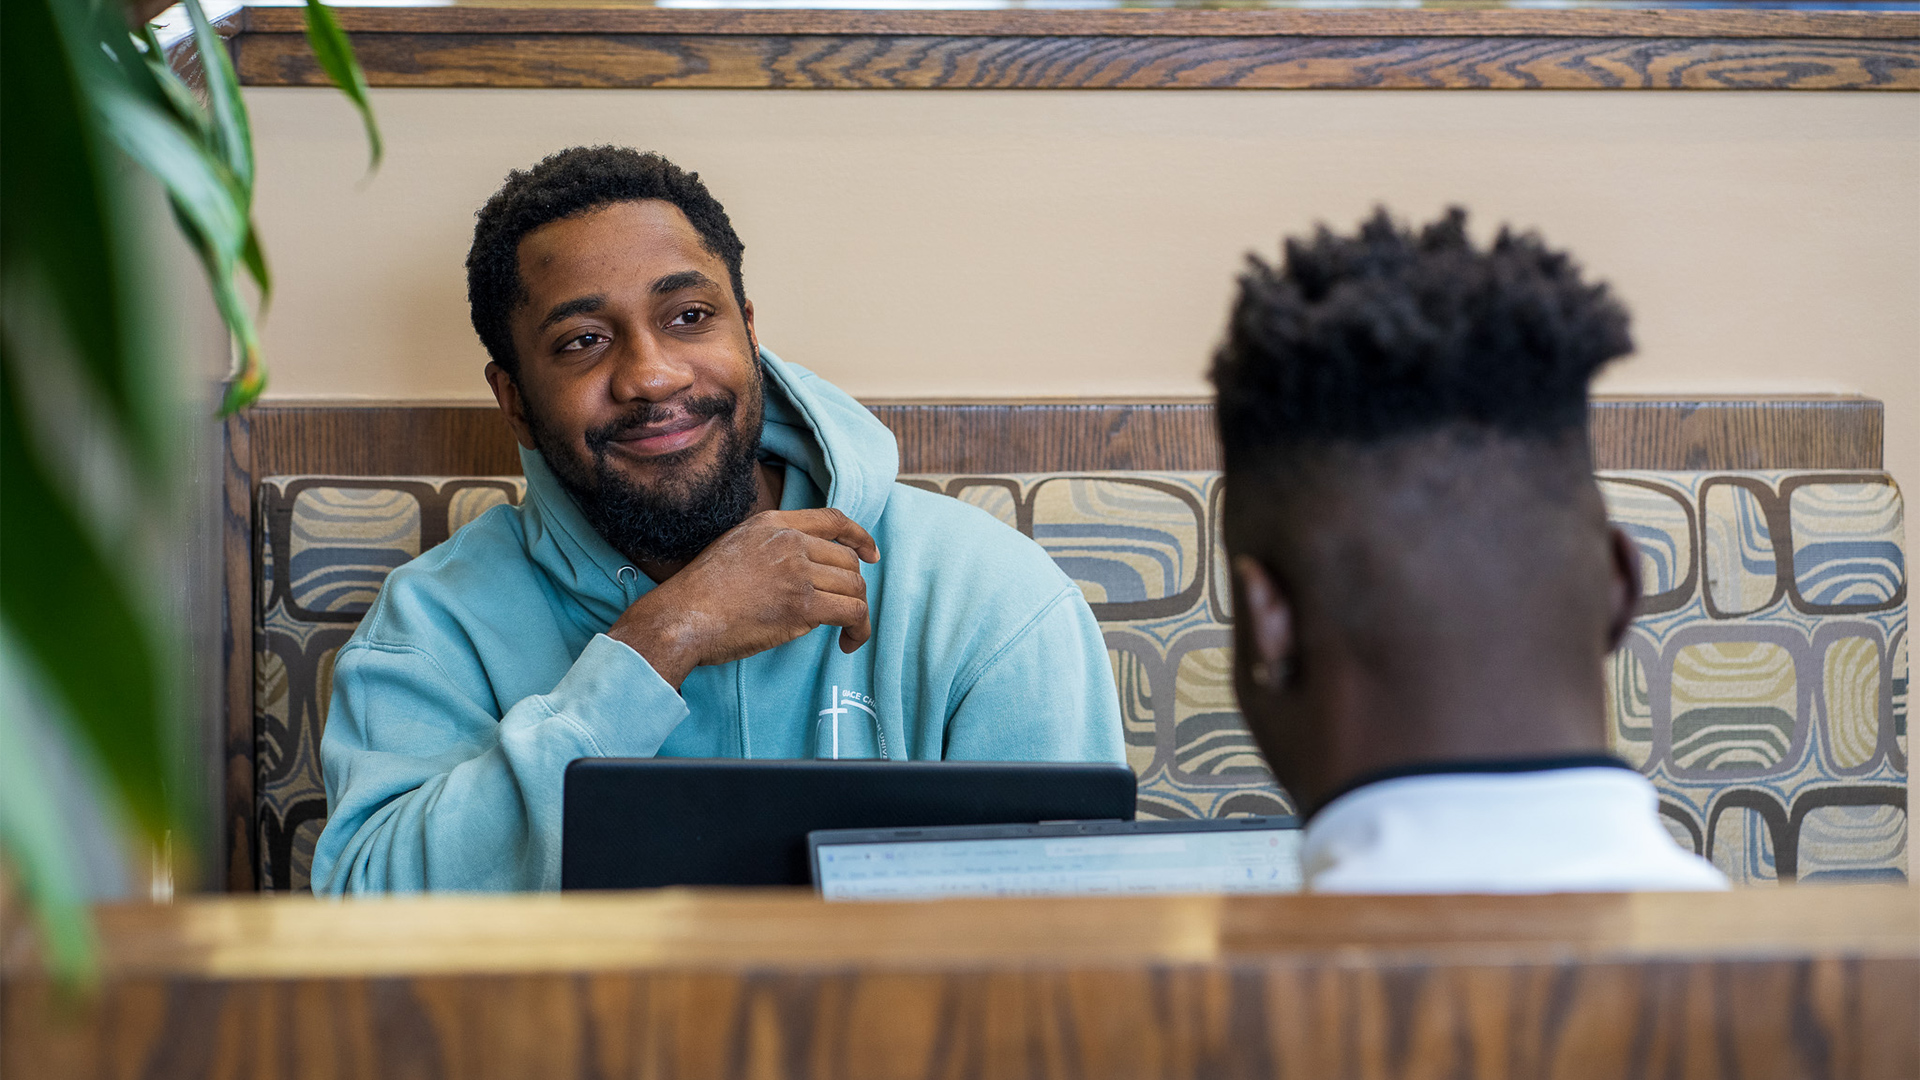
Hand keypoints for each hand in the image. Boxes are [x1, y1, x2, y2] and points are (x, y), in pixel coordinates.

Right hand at [606, 509, 879, 689]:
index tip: (870, 554)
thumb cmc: (701, 594)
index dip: (859, 537)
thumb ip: (771, 547)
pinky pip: (853, 613)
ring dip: (857, 613)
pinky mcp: (802, 606)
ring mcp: (798, 573)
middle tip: (842, 612)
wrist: (681, 617)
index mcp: (773, 524)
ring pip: (855, 587)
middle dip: (852, 588)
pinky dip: (860, 630)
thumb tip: (807, 570)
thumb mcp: (736, 546)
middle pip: (848, 560)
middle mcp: (790, 542)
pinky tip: (848, 643)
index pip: (833, 520)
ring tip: (847, 631)